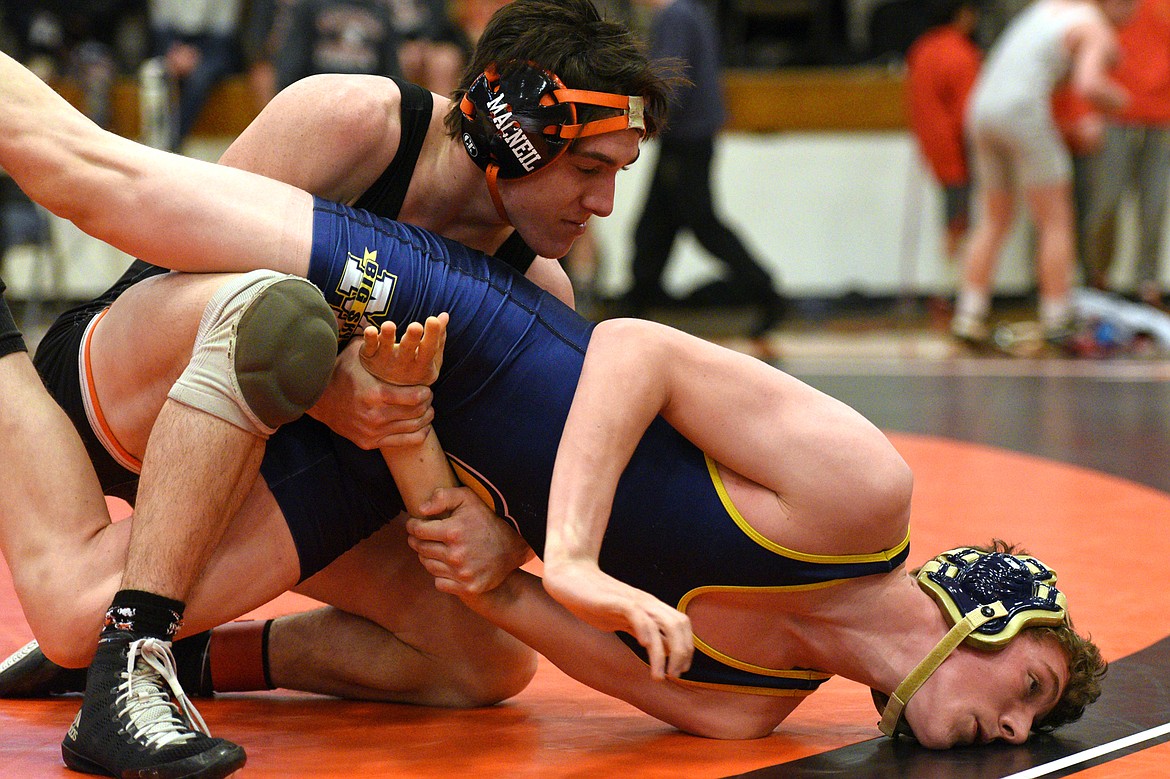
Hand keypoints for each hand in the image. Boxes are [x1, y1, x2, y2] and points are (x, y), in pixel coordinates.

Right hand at [308, 338, 433, 448]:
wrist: (318, 400)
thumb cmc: (341, 372)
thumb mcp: (356, 354)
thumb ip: (376, 342)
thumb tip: (393, 325)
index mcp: (375, 393)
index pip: (415, 397)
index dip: (425, 392)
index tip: (426, 387)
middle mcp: (375, 416)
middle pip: (417, 412)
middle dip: (427, 403)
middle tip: (428, 397)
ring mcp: (372, 432)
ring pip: (413, 427)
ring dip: (425, 418)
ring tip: (427, 409)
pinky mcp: (370, 442)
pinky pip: (405, 442)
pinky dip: (418, 434)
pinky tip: (421, 425)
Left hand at [360, 314, 447, 385]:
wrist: (392, 391)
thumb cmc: (416, 368)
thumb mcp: (431, 359)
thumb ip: (438, 338)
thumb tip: (444, 315)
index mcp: (422, 365)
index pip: (429, 349)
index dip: (432, 335)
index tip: (433, 320)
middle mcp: (403, 365)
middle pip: (408, 350)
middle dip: (411, 338)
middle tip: (415, 326)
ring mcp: (385, 361)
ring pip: (386, 348)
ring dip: (387, 336)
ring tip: (389, 325)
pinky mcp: (369, 357)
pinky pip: (368, 348)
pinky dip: (369, 339)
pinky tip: (370, 330)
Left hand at [406, 487, 533, 595]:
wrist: (514, 546)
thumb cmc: (488, 518)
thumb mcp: (469, 498)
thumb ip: (443, 497)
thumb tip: (421, 510)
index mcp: (454, 532)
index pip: (418, 531)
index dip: (413, 526)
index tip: (415, 524)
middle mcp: (456, 555)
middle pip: (421, 549)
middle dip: (417, 540)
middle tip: (421, 536)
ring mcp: (462, 574)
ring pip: (429, 566)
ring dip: (428, 557)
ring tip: (435, 548)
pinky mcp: (468, 588)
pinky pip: (440, 583)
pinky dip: (440, 575)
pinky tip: (447, 565)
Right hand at [541, 558, 693, 679]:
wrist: (570, 576)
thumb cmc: (594, 599)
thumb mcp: (621, 620)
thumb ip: (639, 630)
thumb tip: (658, 648)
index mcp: (650, 607)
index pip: (682, 624)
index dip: (686, 648)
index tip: (678, 671)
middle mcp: (646, 602)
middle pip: (679, 624)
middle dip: (681, 653)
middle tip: (672, 676)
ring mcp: (632, 600)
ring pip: (663, 623)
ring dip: (664, 653)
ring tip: (658, 675)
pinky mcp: (615, 600)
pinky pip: (638, 614)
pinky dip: (645, 631)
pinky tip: (642, 645)